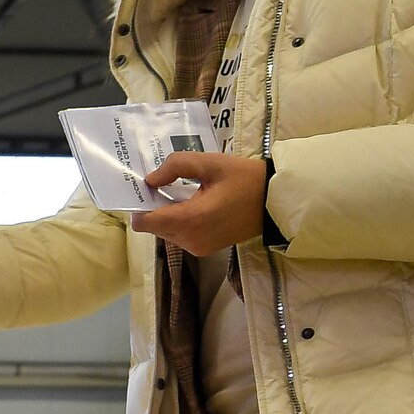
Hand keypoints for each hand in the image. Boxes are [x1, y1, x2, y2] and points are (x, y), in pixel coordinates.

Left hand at [129, 153, 268, 256]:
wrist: (275, 202)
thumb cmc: (245, 179)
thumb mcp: (210, 163)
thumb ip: (176, 166)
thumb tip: (151, 179)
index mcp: (188, 220)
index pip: (143, 223)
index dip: (138, 205)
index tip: (145, 188)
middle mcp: (189, 240)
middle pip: (154, 226)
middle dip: (155, 206)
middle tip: (165, 182)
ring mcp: (197, 248)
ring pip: (166, 231)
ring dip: (168, 213)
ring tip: (183, 190)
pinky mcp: (205, 249)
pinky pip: (181, 235)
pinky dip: (181, 220)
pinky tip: (195, 202)